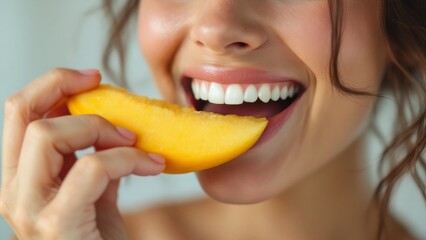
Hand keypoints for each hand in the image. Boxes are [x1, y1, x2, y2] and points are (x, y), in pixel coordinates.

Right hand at [0, 69, 164, 238]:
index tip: (92, 76)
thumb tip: (111, 128)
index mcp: (22, 177)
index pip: (18, 113)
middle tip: (106, 88)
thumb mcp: (95, 194)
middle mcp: (14, 191)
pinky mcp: (57, 225)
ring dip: (99, 127)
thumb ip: (93, 163)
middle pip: (20, 113)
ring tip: (133, 141)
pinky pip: (91, 168)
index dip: (52, 84)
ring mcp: (29, 210)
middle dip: (65, 88)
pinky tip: (152, 165)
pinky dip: (127, 158)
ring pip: (47, 135)